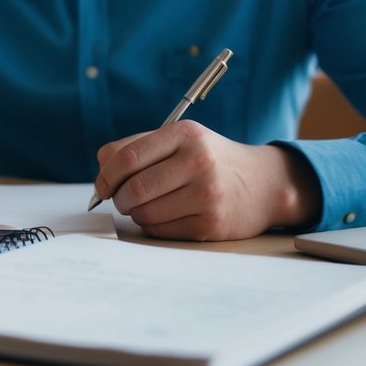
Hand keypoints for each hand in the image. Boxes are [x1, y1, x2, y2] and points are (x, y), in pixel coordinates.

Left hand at [93, 120, 320, 240]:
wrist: (264, 183)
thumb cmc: (210, 160)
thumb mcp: (180, 140)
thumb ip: (137, 146)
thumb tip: (101, 166)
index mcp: (184, 135)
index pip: (128, 157)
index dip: (107, 175)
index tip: (102, 185)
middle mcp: (198, 162)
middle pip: (135, 188)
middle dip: (119, 198)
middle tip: (121, 199)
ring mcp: (207, 195)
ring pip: (145, 213)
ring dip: (135, 214)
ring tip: (145, 206)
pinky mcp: (211, 224)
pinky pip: (161, 230)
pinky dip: (153, 226)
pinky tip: (165, 216)